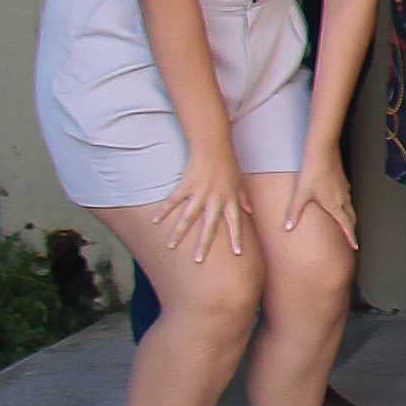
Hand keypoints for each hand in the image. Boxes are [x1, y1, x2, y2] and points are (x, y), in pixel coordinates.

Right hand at [154, 144, 251, 261]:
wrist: (214, 145)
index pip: (235, 222)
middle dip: (204, 244)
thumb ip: (244, 199)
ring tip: (170, 246)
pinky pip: (173, 201)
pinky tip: (154, 222)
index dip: (236, 237)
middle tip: (198, 260)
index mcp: (230, 199)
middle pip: (210, 225)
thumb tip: (250, 212)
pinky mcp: (186, 185)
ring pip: (189, 216)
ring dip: (179, 233)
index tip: (237, 253)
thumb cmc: (228, 164)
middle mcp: (216, 198)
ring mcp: (200, 192)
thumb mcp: (240, 182)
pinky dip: (163, 211)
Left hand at [286, 152, 359, 246]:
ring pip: (350, 207)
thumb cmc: (313, 171)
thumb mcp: (301, 193)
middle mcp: (343, 198)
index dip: (351, 237)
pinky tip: (339, 201)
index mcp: (335, 205)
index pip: (346, 225)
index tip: (355, 246)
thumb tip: (287, 227)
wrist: (323, 150)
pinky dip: (346, 204)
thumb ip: (294, 212)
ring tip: (345, 222)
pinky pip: (347, 196)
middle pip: (351, 218)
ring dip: (349, 216)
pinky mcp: (342, 180)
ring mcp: (344, 188)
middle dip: (351, 228)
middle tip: (351, 237)